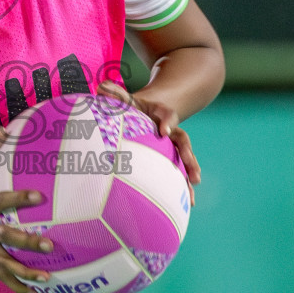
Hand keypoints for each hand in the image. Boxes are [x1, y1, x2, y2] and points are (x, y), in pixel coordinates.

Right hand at [0, 124, 55, 292]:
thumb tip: (6, 128)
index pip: (1, 202)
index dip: (19, 200)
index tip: (39, 198)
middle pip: (5, 238)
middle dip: (26, 243)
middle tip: (49, 246)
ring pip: (4, 264)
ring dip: (25, 272)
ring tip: (47, 279)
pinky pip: (0, 276)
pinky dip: (16, 286)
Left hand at [97, 80, 201, 198]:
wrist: (153, 110)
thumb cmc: (135, 107)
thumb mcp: (127, 99)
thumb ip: (116, 95)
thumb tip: (100, 88)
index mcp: (161, 114)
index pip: (167, 115)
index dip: (166, 121)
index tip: (163, 131)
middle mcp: (172, 130)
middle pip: (183, 141)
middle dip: (187, 156)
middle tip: (193, 172)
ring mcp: (174, 146)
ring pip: (185, 160)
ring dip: (189, 175)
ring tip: (192, 194)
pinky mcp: (172, 158)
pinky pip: (180, 172)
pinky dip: (183, 187)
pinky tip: (188, 204)